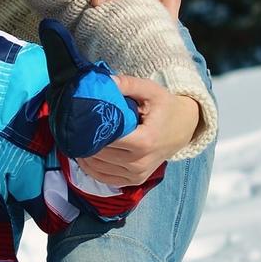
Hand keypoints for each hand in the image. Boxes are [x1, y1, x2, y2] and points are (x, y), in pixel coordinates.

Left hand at [79, 72, 200, 187]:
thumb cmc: (165, 107)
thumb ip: (128, 84)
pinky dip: (92, 169)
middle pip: (100, 155)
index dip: (92, 131)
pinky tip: (86, 156)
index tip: (82, 121)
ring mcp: (137, 174)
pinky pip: (105, 179)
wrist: (184, 128)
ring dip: (85, 156)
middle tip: (77, 130)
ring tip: (79, 141)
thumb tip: (106, 81)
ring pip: (99, 168)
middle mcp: (140, 162)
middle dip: (86, 142)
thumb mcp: (151, 90)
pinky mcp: (135, 181)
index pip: (108, 140)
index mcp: (145, 141)